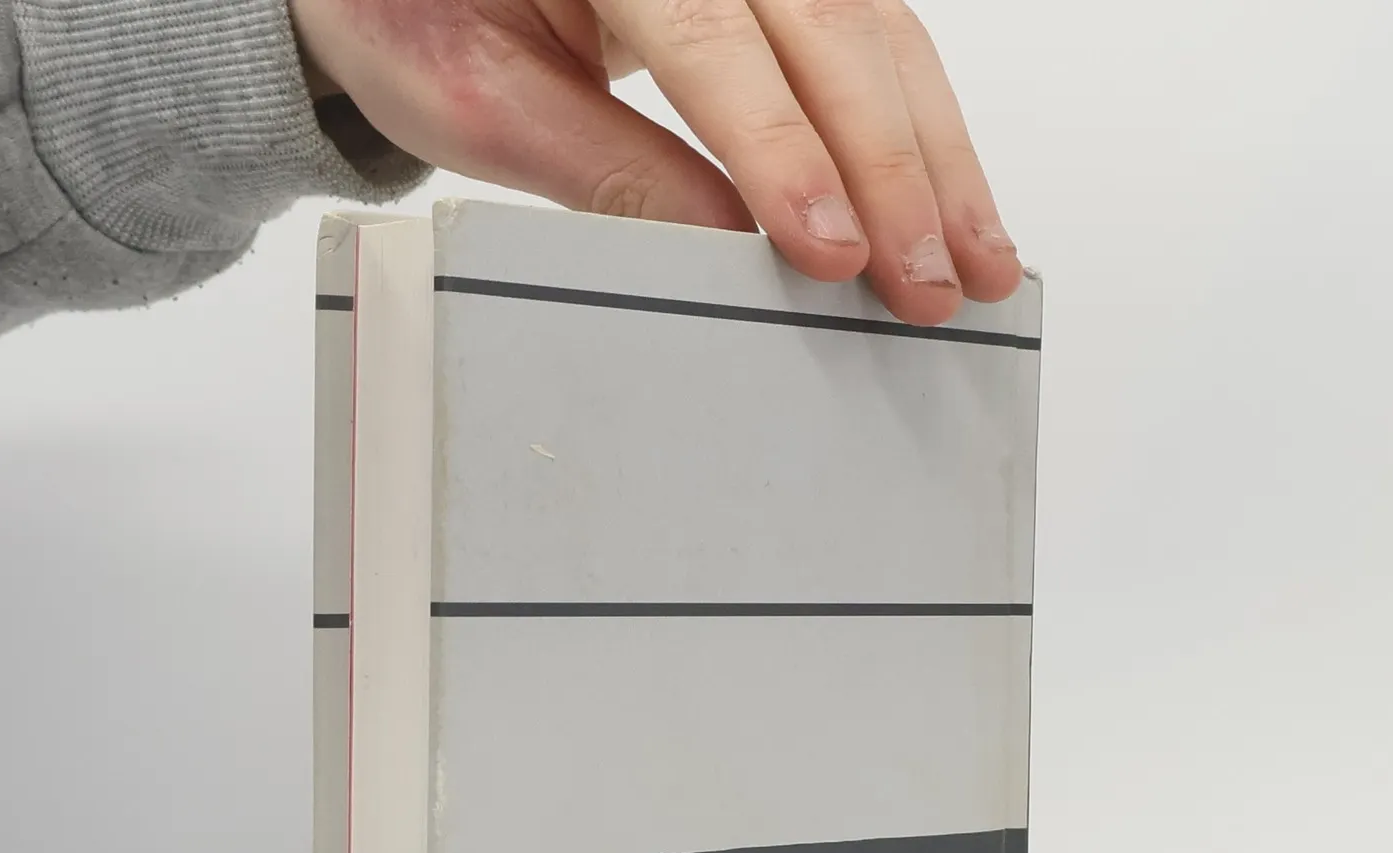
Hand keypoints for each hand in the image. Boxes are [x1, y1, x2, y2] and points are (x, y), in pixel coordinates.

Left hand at [291, 0, 1020, 326]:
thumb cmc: (416, 12)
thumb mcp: (475, 101)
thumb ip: (604, 169)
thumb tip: (728, 252)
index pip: (711, 38)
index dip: (781, 150)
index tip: (831, 250)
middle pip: (827, 26)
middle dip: (892, 168)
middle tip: (931, 285)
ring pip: (874, 26)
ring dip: (936, 154)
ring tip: (976, 262)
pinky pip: (871, 33)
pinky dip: (921, 126)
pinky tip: (957, 202)